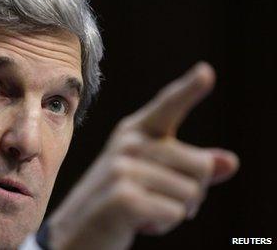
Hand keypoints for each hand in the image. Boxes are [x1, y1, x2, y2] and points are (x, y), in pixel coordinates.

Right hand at [47, 62, 238, 249]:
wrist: (74, 236)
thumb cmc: (116, 204)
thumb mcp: (152, 180)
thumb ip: (189, 168)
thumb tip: (230, 162)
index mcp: (132, 133)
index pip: (167, 107)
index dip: (189, 89)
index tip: (207, 72)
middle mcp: (128, 145)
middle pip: (201, 165)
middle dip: (192, 193)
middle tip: (159, 200)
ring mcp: (123, 169)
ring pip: (191, 193)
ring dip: (175, 212)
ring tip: (144, 212)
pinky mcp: (125, 198)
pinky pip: (175, 213)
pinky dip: (164, 225)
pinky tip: (138, 223)